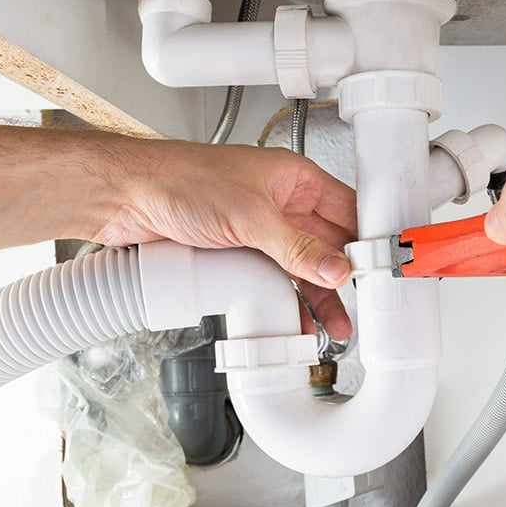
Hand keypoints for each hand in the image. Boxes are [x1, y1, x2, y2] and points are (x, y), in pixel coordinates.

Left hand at [93, 142, 357, 338]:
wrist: (122, 196)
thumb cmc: (179, 180)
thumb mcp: (250, 217)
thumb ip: (297, 248)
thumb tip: (337, 269)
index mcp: (293, 178)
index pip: (347, 210)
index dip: (367, 239)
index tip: (383, 269)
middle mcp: (281, 202)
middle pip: (328, 245)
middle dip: (345, 278)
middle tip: (363, 308)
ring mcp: (259, 229)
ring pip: (301, 267)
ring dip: (317, 296)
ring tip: (333, 327)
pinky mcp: (238, 252)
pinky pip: (273, 280)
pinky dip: (286, 301)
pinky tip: (295, 320)